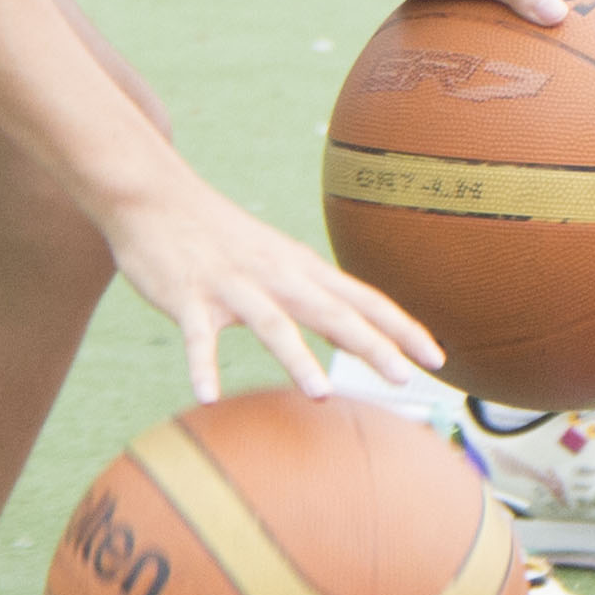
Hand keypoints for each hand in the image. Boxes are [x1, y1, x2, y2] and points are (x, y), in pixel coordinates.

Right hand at [94, 166, 445, 404]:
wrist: (155, 196)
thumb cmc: (220, 236)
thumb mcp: (277, 258)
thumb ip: (312, 291)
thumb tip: (353, 328)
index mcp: (301, 269)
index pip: (365, 300)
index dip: (402, 329)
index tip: (439, 359)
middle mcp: (276, 276)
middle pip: (332, 311)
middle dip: (371, 345)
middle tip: (405, 378)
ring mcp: (232, 286)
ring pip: (272, 323)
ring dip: (297, 358)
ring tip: (320, 393)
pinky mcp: (187, 296)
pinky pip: (197, 337)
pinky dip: (202, 366)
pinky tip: (208, 398)